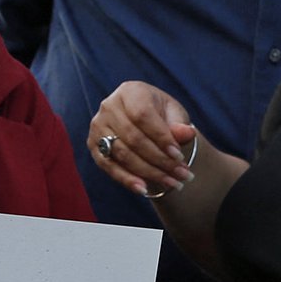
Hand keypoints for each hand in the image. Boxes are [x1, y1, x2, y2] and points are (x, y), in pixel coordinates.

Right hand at [88, 81, 195, 197]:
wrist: (144, 124)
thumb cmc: (162, 117)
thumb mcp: (175, 116)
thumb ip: (180, 125)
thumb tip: (187, 133)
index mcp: (130, 91)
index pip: (142, 115)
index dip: (160, 137)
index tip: (179, 156)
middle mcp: (109, 106)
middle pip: (133, 138)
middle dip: (159, 160)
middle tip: (181, 175)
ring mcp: (98, 126)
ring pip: (123, 155)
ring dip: (149, 173)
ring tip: (172, 183)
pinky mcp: (93, 145)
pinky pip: (109, 166)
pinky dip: (127, 179)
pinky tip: (144, 189)